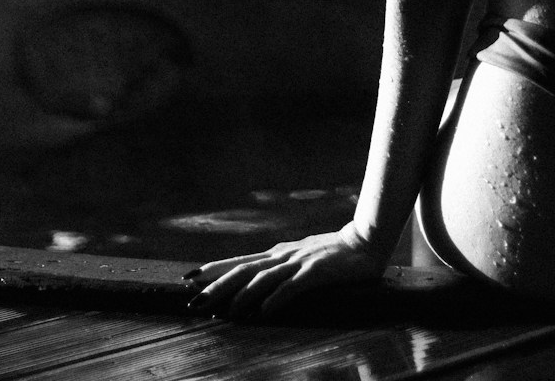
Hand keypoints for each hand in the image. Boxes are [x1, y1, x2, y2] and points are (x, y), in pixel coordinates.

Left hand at [184, 223, 388, 318]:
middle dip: (215, 286)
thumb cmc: (333, 254)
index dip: (212, 269)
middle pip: (242, 270)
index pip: (238, 261)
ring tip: (224, 313)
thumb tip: (254, 285)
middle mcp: (283, 256)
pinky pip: (292, 287)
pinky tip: (264, 312)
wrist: (366, 241)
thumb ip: (279, 269)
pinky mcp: (317, 271)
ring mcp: (299, 262)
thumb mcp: (300, 259)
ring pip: (262, 278)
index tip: (188, 278)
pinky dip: (276, 299)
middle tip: (192, 299)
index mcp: (277, 254)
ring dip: (241, 296)